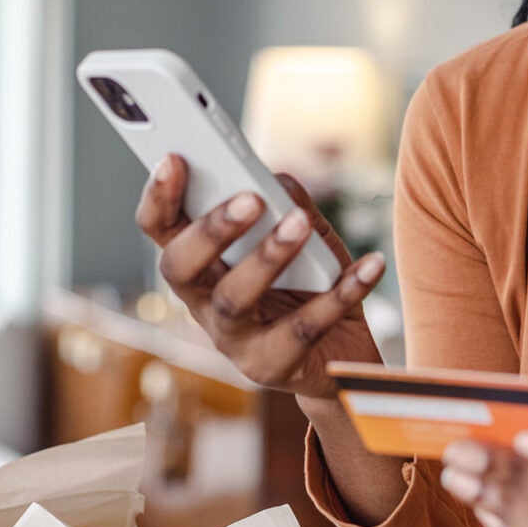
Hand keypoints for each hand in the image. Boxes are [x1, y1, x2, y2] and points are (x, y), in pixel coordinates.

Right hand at [135, 155, 386, 397]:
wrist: (341, 357)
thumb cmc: (312, 285)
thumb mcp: (304, 237)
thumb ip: (288, 204)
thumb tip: (276, 181)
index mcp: (200, 265)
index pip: (161, 229)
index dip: (158, 197)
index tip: (173, 158)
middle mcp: (203, 304)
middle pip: (181, 267)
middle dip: (209, 230)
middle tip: (249, 198)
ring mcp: (234, 341)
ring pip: (233, 300)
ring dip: (267, 257)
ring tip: (300, 223)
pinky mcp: (272, 368)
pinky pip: (305, 328)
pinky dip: (341, 293)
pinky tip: (369, 265)